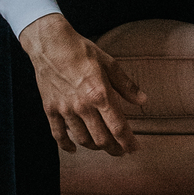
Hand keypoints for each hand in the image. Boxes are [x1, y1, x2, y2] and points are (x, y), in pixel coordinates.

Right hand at [20, 14, 146, 155]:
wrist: (50, 44)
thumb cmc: (81, 51)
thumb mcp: (109, 64)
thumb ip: (126, 85)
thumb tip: (143, 101)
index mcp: (100, 94)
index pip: (118, 127)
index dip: (128, 142)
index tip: (134, 149)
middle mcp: (83, 106)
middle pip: (101, 139)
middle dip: (114, 148)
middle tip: (120, 150)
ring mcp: (65, 109)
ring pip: (82, 139)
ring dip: (94, 147)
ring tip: (102, 146)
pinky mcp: (50, 109)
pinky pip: (58, 134)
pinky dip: (66, 145)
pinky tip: (73, 149)